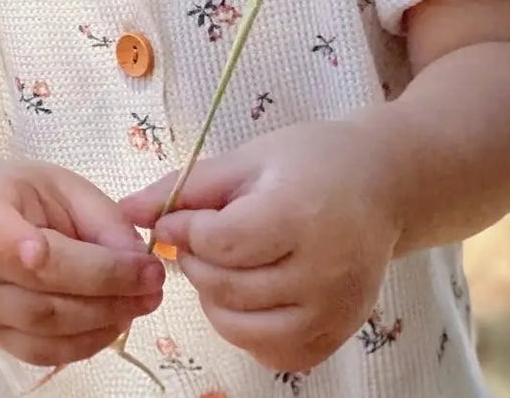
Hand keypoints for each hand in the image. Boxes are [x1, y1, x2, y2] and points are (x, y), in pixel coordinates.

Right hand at [0, 160, 167, 367]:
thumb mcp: (66, 187)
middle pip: (41, 285)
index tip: (36, 251)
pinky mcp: (0, 342)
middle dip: (106, 284)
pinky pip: (46, 353)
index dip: (13, 242)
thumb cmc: (31, 200)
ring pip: (47, 326)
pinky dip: (89, 341)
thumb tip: (136, 258)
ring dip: (106, 316)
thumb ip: (101, 218)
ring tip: (147, 299)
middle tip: (154, 278)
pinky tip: (120, 320)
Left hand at [120, 121, 400, 371]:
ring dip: (214, 297)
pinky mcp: (335, 337)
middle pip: (227, 285)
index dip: (186, 230)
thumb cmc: (312, 161)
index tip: (176, 215)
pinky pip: (270, 350)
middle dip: (195, 262)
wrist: (382, 184)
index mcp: (301, 215)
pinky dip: (245, 327)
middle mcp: (323, 271)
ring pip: (241, 326)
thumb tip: (126, 209)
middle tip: (197, 237)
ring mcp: (333, 312)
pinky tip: (250, 291)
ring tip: (223, 262)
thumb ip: (188, 186)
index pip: (220, 242)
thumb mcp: (251, 158)